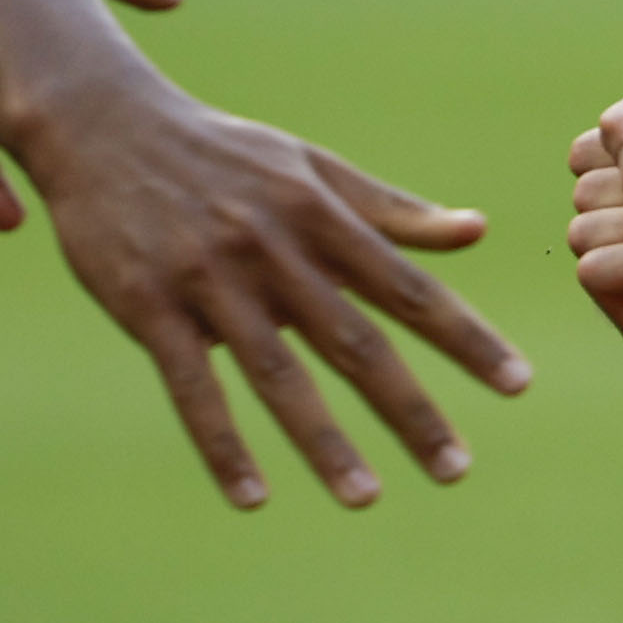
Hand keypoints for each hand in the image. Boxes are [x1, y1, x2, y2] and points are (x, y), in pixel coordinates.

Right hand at [23, 81, 529, 510]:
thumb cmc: (223, 154)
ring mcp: (210, 279)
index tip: (517, 384)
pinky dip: (223, 445)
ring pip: (277, 373)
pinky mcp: (149, 306)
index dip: (464, 337)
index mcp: (319, 214)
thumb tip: (477, 231)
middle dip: (409, 408)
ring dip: (324, 441)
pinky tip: (254, 497)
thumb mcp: (310, 169)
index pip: (407, 287)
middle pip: (353, 340)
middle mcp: (273, 248)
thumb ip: (391, 210)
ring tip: (367, 499)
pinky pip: (192, 387)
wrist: (105, 123)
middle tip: (457, 470)